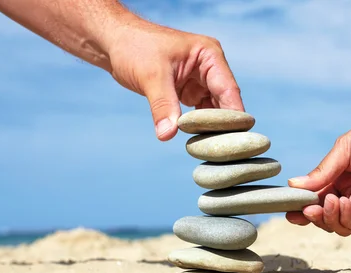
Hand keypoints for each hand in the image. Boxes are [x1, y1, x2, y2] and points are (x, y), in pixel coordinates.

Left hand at [107, 18, 243, 140]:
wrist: (114, 42)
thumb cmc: (134, 47)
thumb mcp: (151, 76)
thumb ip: (163, 105)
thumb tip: (167, 135)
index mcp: (209, 55)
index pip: (228, 90)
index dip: (234, 116)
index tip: (236, 140)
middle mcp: (209, 67)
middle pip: (225, 102)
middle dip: (224, 125)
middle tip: (226, 152)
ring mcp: (199, 80)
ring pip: (213, 110)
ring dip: (212, 128)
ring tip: (213, 151)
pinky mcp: (187, 90)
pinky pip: (199, 113)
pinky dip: (199, 126)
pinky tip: (198, 142)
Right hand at [286, 106, 350, 235]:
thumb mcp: (342, 151)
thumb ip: (321, 172)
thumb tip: (292, 186)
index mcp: (337, 178)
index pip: (315, 199)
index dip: (301, 207)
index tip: (288, 210)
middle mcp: (348, 193)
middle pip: (324, 216)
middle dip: (312, 215)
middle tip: (306, 208)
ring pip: (338, 225)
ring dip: (328, 218)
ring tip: (329, 202)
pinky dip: (345, 218)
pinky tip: (343, 202)